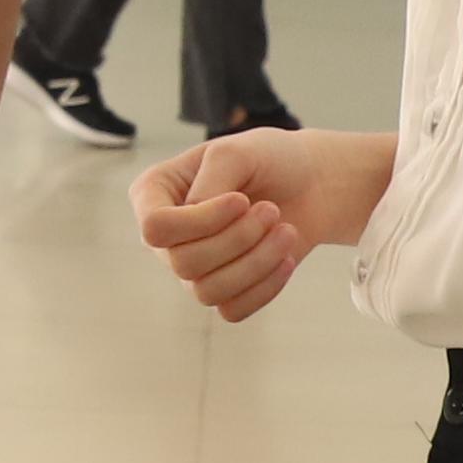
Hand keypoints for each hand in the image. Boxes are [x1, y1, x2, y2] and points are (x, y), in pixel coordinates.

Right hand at [135, 125, 390, 324]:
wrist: (309, 183)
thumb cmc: (268, 160)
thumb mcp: (236, 152)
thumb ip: (210, 182)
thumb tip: (200, 232)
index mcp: (153, 194)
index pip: (155, 228)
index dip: (200, 222)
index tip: (241, 200)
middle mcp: (166, 235)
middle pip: (184, 263)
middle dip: (238, 238)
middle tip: (271, 210)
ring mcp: (191, 267)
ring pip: (207, 291)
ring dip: (257, 262)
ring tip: (286, 232)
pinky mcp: (222, 291)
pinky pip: (231, 310)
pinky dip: (265, 286)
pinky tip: (286, 259)